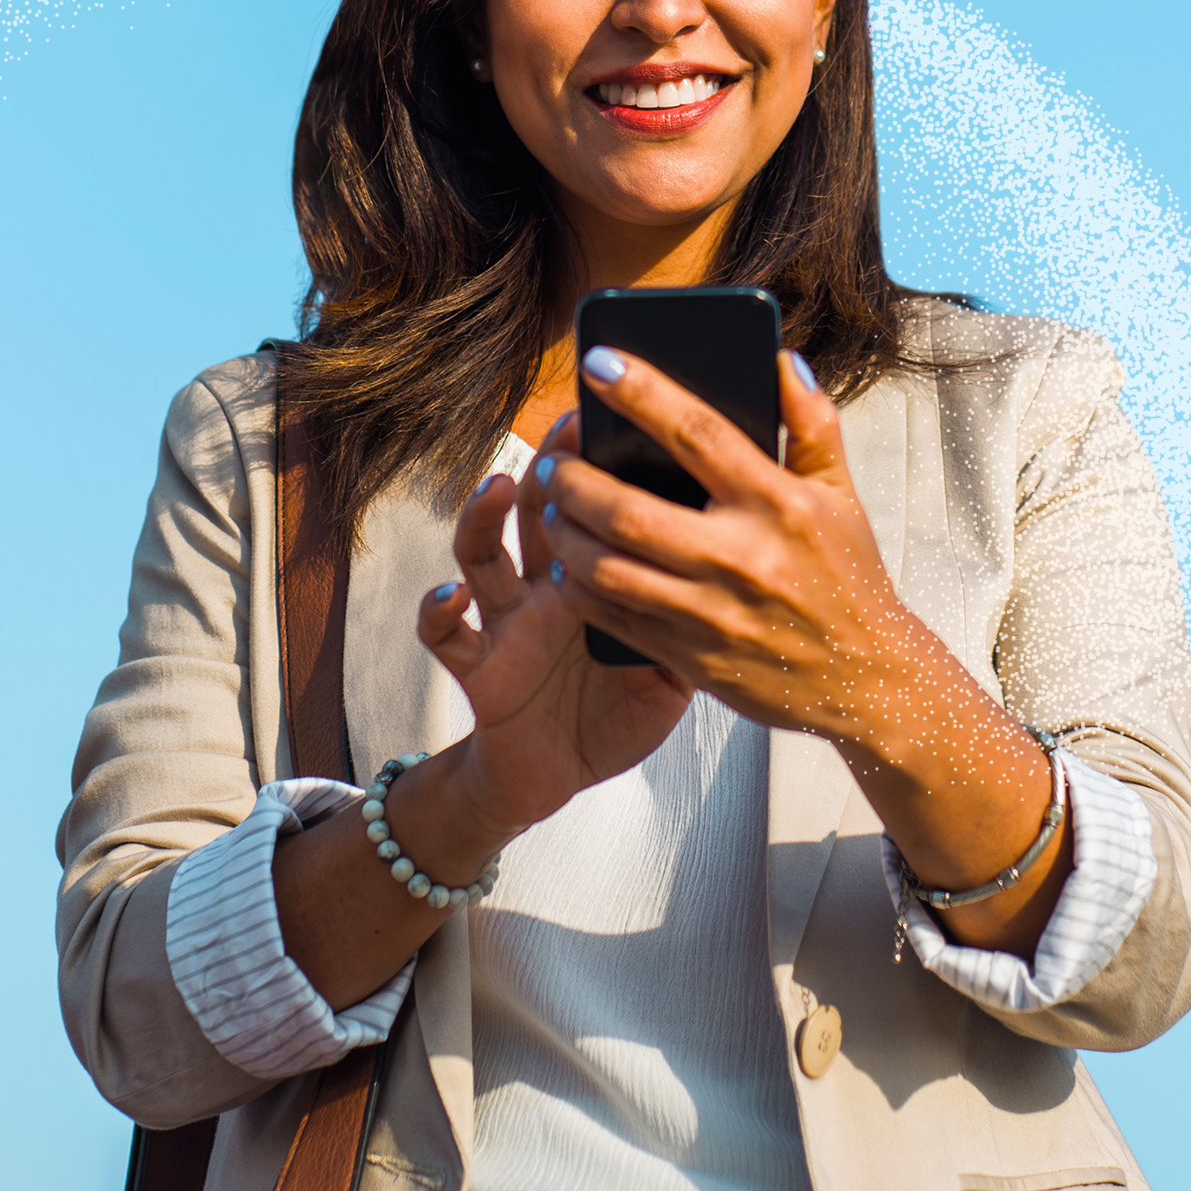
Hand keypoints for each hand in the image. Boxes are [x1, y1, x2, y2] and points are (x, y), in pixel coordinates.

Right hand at [412, 445, 694, 843]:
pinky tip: (449, 594)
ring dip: (483, 516)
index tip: (630, 419)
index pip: (599, 505)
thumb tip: (751, 573)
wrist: (556, 771)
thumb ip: (699, 620)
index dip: (607, 464)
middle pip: (540, 509)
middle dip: (552, 465)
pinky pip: (447, 635)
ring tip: (500, 487)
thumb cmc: (616, 711)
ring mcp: (508, 620)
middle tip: (568, 426)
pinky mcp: (479, 664)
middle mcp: (546, 585)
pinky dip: (439, 612)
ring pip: (483, 554)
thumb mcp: (674, 668)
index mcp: (597, 576)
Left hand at [539, 348, 1071, 952]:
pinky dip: (577, 589)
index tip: (600, 363)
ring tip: (552, 510)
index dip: (642, 393)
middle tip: (552, 462)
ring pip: (607, 569)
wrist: (868, 681)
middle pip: (629, 511)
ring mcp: (712, 614)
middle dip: (574, 481)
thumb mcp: (841, 495)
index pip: (697, 432)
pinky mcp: (693, 658)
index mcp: (777, 504)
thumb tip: (781, 360)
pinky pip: (614, 618)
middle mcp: (741, 557)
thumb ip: (812, 422)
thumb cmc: (849, 577)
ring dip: (564, 535)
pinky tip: (566, 566)